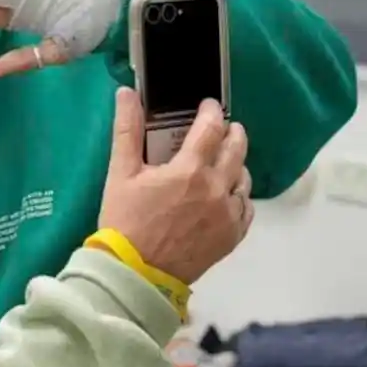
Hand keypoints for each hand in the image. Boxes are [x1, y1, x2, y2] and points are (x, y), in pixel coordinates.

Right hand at [97, 88, 252, 285]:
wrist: (136, 273)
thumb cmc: (125, 221)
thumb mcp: (120, 173)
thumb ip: (127, 130)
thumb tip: (127, 93)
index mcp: (190, 170)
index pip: (211, 128)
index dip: (212, 112)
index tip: (209, 106)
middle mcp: (216, 189)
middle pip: (237, 149)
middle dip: (232, 132)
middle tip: (224, 127)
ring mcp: (228, 214)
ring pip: (244, 179)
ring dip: (236, 164)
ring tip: (224, 162)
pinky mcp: (232, 237)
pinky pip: (246, 209)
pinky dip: (239, 196)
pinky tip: (227, 196)